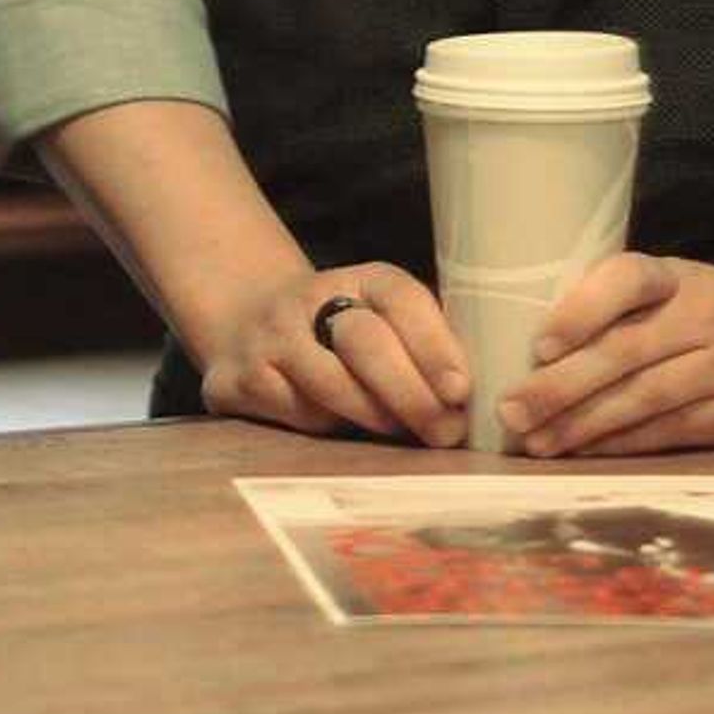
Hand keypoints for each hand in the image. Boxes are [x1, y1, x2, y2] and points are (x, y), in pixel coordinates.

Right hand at [192, 262, 470, 445]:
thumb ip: (426, 349)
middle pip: (367, 341)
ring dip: (375, 416)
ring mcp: (270, 335)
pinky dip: (328, 426)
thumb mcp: (385, 323)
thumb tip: (473, 403)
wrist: (247, 323)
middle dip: (412, 393)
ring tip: (402, 434)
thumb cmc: (342, 336)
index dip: (435, 344)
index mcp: (362, 279)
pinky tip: (344, 428)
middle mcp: (310, 297)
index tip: (461, 390)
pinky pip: (295, 411)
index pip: (402, 298)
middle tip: (444, 431)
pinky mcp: (239, 377)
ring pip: (330, 383)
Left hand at [500, 255, 713, 457]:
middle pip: (625, 352)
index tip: (539, 343)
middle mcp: (704, 318)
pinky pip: (672, 432)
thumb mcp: (677, 285)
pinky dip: (624, 445)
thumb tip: (532, 344)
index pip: (627, 277)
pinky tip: (586, 453)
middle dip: (561, 386)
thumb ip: (618, 303)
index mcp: (678, 277)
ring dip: (584, 425)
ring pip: (645, 399)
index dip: (581, 309)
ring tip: (536, 442)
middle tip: (511, 411)